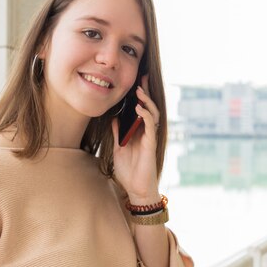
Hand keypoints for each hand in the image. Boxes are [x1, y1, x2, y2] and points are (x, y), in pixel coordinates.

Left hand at [112, 74, 161, 201]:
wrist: (136, 188)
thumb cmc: (129, 171)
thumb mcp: (118, 148)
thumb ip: (118, 133)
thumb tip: (114, 117)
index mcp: (139, 131)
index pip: (141, 109)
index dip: (139, 96)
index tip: (135, 81)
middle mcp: (146, 132)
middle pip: (149, 107)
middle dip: (146, 92)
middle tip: (142, 77)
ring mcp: (150, 137)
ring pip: (152, 113)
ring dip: (146, 101)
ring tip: (139, 91)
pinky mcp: (151, 144)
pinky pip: (151, 126)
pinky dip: (146, 115)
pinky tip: (139, 108)